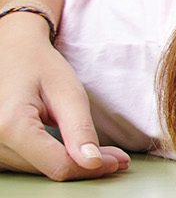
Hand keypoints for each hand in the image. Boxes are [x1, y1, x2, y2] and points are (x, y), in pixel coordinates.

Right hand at [0, 14, 131, 178]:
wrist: (12, 51)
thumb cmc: (39, 66)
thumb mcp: (68, 93)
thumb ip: (80, 129)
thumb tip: (93, 163)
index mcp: (10, 126)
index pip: (57, 165)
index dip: (91, 168)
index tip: (118, 162)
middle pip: (47, 169)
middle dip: (84, 165)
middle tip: (116, 157)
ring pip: (38, 169)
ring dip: (69, 163)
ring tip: (99, 153)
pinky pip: (27, 163)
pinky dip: (51, 158)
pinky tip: (72, 150)